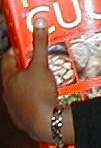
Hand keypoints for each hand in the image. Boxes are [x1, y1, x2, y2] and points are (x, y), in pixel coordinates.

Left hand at [1, 16, 57, 142]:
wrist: (46, 123)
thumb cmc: (39, 95)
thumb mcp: (42, 64)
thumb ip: (41, 43)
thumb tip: (39, 24)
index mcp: (8, 79)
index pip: (6, 60)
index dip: (16, 51)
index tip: (25, 46)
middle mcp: (8, 93)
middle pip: (13, 74)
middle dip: (25, 66)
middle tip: (38, 60)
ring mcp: (14, 107)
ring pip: (20, 90)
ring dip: (29, 83)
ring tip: (45, 77)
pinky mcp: (23, 117)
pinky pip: (27, 103)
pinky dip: (34, 97)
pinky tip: (46, 95)